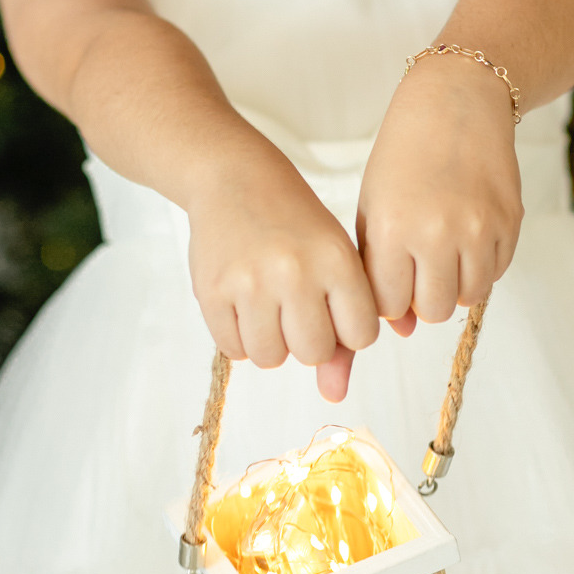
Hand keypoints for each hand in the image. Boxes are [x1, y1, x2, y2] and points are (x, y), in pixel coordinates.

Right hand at [186, 140, 379, 400]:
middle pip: (314, 352)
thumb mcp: (332, 260)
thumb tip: (335, 397)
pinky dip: (239, 336)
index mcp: (337, 259)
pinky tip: (243, 302)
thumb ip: (342, 328)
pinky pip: (233, 350)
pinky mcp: (212, 291)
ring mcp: (250, 282)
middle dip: (308, 338)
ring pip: (271, 358)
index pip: (361, 336)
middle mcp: (295, 271)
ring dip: (271, 341)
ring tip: (268, 304)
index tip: (334, 305)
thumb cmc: (295, 226)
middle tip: (296, 305)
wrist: (233, 177)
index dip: (348, 328)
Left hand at [357, 58, 522, 323]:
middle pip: (430, 311)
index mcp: (392, 229)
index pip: (387, 304)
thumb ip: (380, 269)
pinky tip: (466, 232)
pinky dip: (480, 265)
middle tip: (417, 267)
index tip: (390, 277)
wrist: (457, 100)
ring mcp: (478, 230)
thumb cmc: (404, 154)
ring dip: (452, 284)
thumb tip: (403, 331)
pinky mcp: (510, 223)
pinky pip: (495, 274)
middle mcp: (436, 234)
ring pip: (466, 298)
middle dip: (420, 297)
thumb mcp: (376, 206)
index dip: (387, 297)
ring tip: (442, 251)